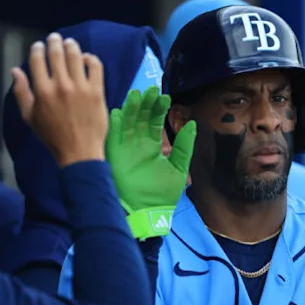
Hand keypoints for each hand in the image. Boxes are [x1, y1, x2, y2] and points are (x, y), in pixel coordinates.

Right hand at [11, 33, 107, 166]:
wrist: (79, 151)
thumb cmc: (52, 136)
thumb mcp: (30, 117)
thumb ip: (21, 92)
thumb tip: (15, 71)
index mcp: (42, 91)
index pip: (38, 60)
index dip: (38, 49)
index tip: (40, 46)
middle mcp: (60, 86)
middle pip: (57, 54)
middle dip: (55, 42)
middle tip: (56, 38)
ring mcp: (80, 88)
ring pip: (76, 56)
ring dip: (72, 46)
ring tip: (70, 44)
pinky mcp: (97, 92)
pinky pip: (95, 66)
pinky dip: (91, 58)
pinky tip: (87, 59)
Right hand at [106, 86, 194, 237]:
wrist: (146, 214)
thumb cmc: (162, 195)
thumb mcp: (178, 169)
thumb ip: (184, 146)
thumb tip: (192, 124)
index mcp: (152, 147)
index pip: (155, 122)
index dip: (159, 109)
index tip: (165, 97)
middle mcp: (137, 145)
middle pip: (141, 118)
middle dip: (146, 104)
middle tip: (152, 90)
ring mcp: (124, 149)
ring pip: (127, 123)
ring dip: (131, 109)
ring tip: (138, 94)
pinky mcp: (113, 156)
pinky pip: (113, 137)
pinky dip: (115, 125)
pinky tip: (120, 112)